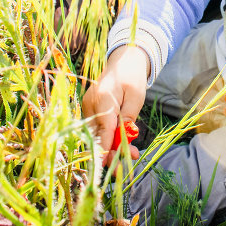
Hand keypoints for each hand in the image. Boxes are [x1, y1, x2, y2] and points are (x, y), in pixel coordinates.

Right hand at [82, 46, 149, 165]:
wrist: (123, 61)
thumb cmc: (132, 77)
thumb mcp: (137, 95)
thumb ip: (129, 116)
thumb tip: (123, 138)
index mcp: (103, 97)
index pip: (104, 127)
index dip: (107, 147)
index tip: (109, 163)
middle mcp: (91, 103)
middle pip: (97, 134)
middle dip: (112, 151)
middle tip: (130, 158)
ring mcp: (88, 108)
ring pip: (96, 135)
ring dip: (111, 147)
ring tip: (132, 153)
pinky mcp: (90, 111)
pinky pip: (97, 129)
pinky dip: (108, 138)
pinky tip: (122, 143)